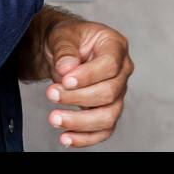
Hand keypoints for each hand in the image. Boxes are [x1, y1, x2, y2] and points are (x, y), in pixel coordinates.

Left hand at [42, 18, 133, 147]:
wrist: (62, 53)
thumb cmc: (66, 39)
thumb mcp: (61, 35)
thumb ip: (65, 49)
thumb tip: (67, 69)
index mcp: (115, 46)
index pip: (110, 65)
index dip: (88, 76)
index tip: (65, 80)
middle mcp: (122, 71)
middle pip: (109, 92)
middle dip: (77, 97)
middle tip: (51, 93)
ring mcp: (118, 93)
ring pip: (108, 116)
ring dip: (80, 122)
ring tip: (54, 119)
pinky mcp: (108, 110)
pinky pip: (103, 131)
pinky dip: (85, 138)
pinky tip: (65, 137)